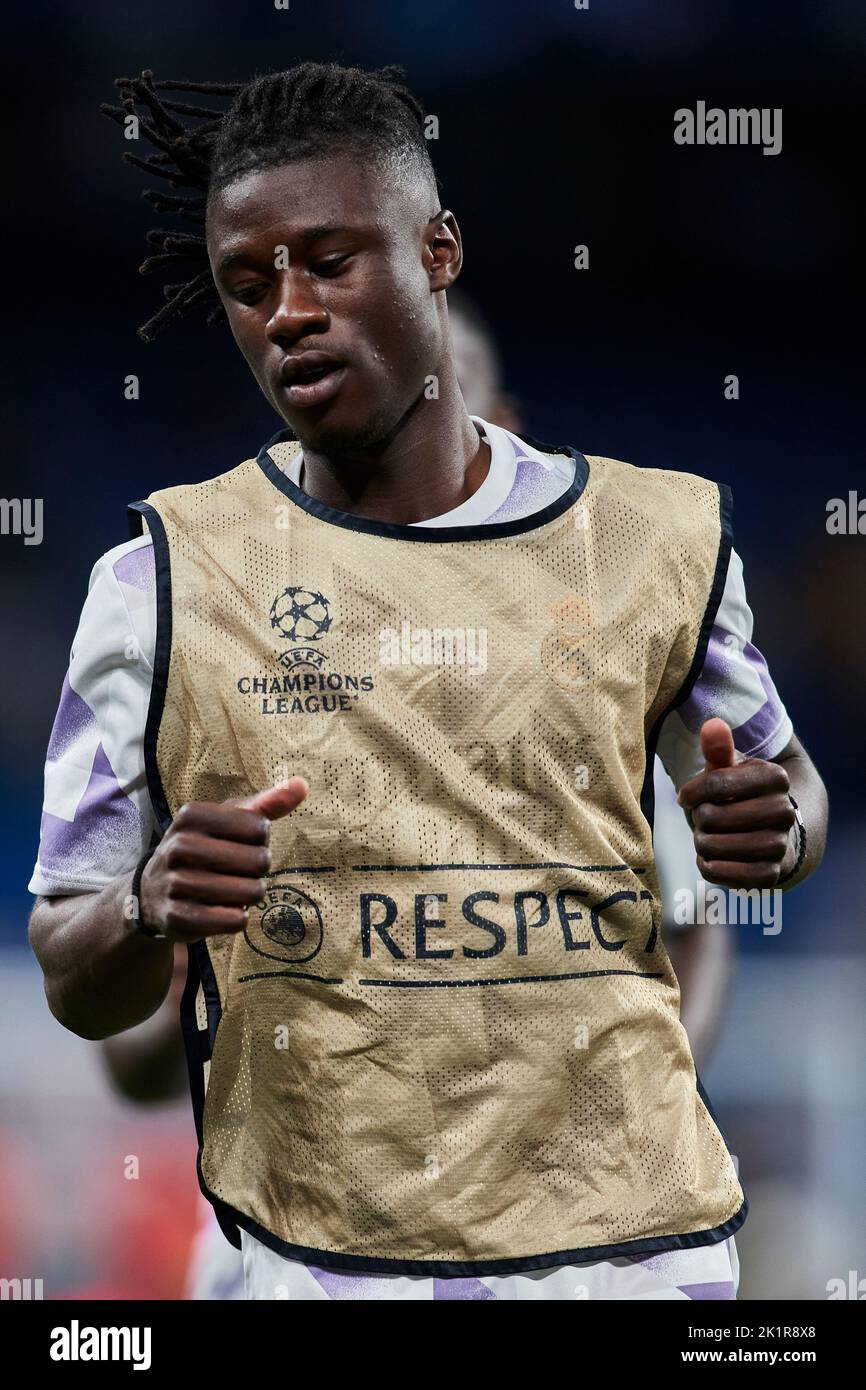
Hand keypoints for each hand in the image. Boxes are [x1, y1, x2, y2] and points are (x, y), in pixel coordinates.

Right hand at [138, 778, 308, 941]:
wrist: (151, 892)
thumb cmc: (203, 848)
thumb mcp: (228, 820)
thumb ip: (267, 803)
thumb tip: (302, 785)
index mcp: (192, 815)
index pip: (259, 828)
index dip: (260, 840)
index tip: (241, 844)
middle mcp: (179, 846)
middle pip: (258, 862)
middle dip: (258, 870)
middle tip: (239, 871)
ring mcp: (175, 883)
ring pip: (249, 893)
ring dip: (250, 895)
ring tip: (232, 890)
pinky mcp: (177, 918)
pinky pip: (234, 920)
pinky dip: (238, 918)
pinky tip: (224, 910)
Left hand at [677, 719, 795, 888]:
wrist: (774, 833)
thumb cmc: (743, 797)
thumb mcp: (732, 770)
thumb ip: (719, 748)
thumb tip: (712, 724)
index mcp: (776, 778)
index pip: (717, 783)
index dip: (692, 791)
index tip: (685, 797)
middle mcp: (783, 811)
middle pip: (712, 816)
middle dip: (699, 818)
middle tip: (705, 818)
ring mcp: (779, 846)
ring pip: (712, 846)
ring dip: (701, 842)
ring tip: (709, 836)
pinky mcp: (770, 875)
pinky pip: (722, 873)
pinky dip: (708, 866)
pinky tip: (712, 857)